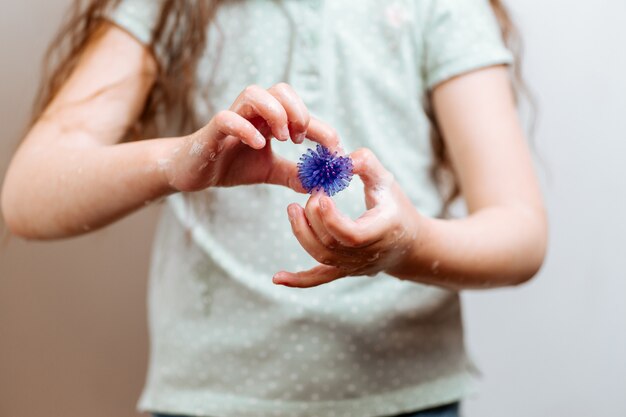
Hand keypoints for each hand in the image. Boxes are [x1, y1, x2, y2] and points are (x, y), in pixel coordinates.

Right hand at [162, 83, 338, 192]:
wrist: (194, 172)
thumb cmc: (231, 164)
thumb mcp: (269, 171)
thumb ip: (294, 174)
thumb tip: (320, 183)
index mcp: (269, 118)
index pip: (300, 111)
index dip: (321, 127)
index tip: (334, 150)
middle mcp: (253, 112)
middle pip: (281, 90)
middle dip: (299, 112)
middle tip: (301, 140)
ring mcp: (233, 117)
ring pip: (255, 94)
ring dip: (276, 113)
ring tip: (283, 138)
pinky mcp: (213, 130)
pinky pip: (228, 118)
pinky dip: (245, 128)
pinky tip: (258, 144)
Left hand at [273, 148, 422, 287]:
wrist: (410, 244)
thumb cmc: (397, 208)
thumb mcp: (387, 181)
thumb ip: (366, 164)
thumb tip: (340, 157)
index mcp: (383, 231)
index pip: (352, 235)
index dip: (331, 219)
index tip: (321, 195)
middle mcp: (368, 254)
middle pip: (331, 245)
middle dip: (313, 218)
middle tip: (311, 193)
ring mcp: (355, 266)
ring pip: (322, 258)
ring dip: (302, 234)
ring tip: (292, 209)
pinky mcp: (344, 271)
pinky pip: (320, 279)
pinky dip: (298, 280)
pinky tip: (277, 278)